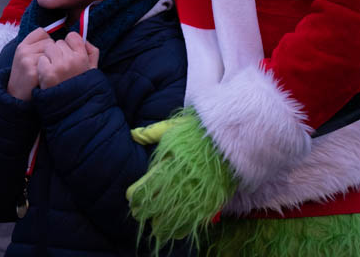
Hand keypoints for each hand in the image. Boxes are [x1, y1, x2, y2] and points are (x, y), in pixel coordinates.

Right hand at [7, 28, 51, 99]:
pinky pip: (51, 64)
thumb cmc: (26, 75)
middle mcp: (23, 51)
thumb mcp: (26, 57)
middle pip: (50, 43)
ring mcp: (27, 60)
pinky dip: (51, 72)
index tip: (44, 54)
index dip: (47, 42)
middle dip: (52, 54)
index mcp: (22, 45)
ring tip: (46, 72)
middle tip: (46, 66)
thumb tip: (58, 38)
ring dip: (53, 63)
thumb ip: (37, 45)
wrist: (16, 97)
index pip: (42, 32)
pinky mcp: (32, 71)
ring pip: (52, 53)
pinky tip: (45, 78)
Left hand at [37, 32, 98, 89]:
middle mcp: (71, 60)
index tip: (68, 53)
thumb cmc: (81, 87)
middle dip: (59, 52)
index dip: (69, 43)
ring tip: (54, 71)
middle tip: (61, 67)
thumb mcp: (93, 70)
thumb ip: (92, 52)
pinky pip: (41, 59)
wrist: (70, 109)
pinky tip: (47, 76)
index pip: (72, 36)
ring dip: (49, 57)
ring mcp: (58, 66)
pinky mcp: (47, 73)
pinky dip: (42, 66)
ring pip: (48, 49)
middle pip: (58, 42)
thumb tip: (84, 39)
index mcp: (83, 57)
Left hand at [127, 109, 236, 248]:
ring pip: (168, 221)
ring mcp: (192, 196)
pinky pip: (188, 225)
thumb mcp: (173, 128)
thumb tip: (133, 134)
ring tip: (155, 226)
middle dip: (142, 213)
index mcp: (166, 166)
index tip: (130, 197)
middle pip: (152, 208)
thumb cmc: (198, 132)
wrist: (229, 139)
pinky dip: (179, 231)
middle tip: (138, 213)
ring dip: (159, 226)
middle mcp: (176, 184)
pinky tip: (174, 231)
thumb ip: (152, 133)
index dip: (133, 197)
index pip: (142, 190)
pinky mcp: (206, 205)